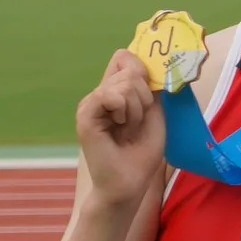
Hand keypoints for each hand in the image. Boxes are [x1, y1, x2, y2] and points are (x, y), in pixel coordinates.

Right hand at [75, 50, 166, 209]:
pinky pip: (110, 95)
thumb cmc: (141, 152)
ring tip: (128, 128)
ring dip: (137, 109)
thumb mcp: (154, 115)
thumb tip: (146, 62)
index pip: (124, 58)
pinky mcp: (85, 115)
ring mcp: (91, 103)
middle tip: (136, 123)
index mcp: (114, 92)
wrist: (129, 182)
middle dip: (145, 98)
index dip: (143, 70)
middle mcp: (100, 94)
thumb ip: (150, 89)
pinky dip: (125, 111)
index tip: (151, 96)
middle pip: (130, 69)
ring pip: (125, 83)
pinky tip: (120, 127)